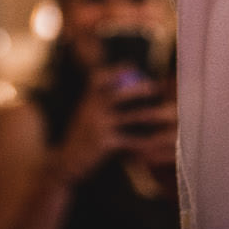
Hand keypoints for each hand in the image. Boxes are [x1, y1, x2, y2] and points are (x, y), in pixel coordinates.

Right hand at [48, 65, 166, 182]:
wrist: (65, 162)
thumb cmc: (80, 138)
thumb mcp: (84, 115)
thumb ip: (97, 103)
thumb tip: (118, 89)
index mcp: (87, 100)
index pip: (100, 78)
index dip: (116, 70)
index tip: (132, 66)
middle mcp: (92, 109)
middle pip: (119, 94)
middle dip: (138, 89)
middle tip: (154, 87)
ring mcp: (98, 126)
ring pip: (129, 117)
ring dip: (148, 114)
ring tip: (162, 113)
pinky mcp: (104, 143)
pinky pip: (129, 139)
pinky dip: (142, 139)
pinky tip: (154, 140)